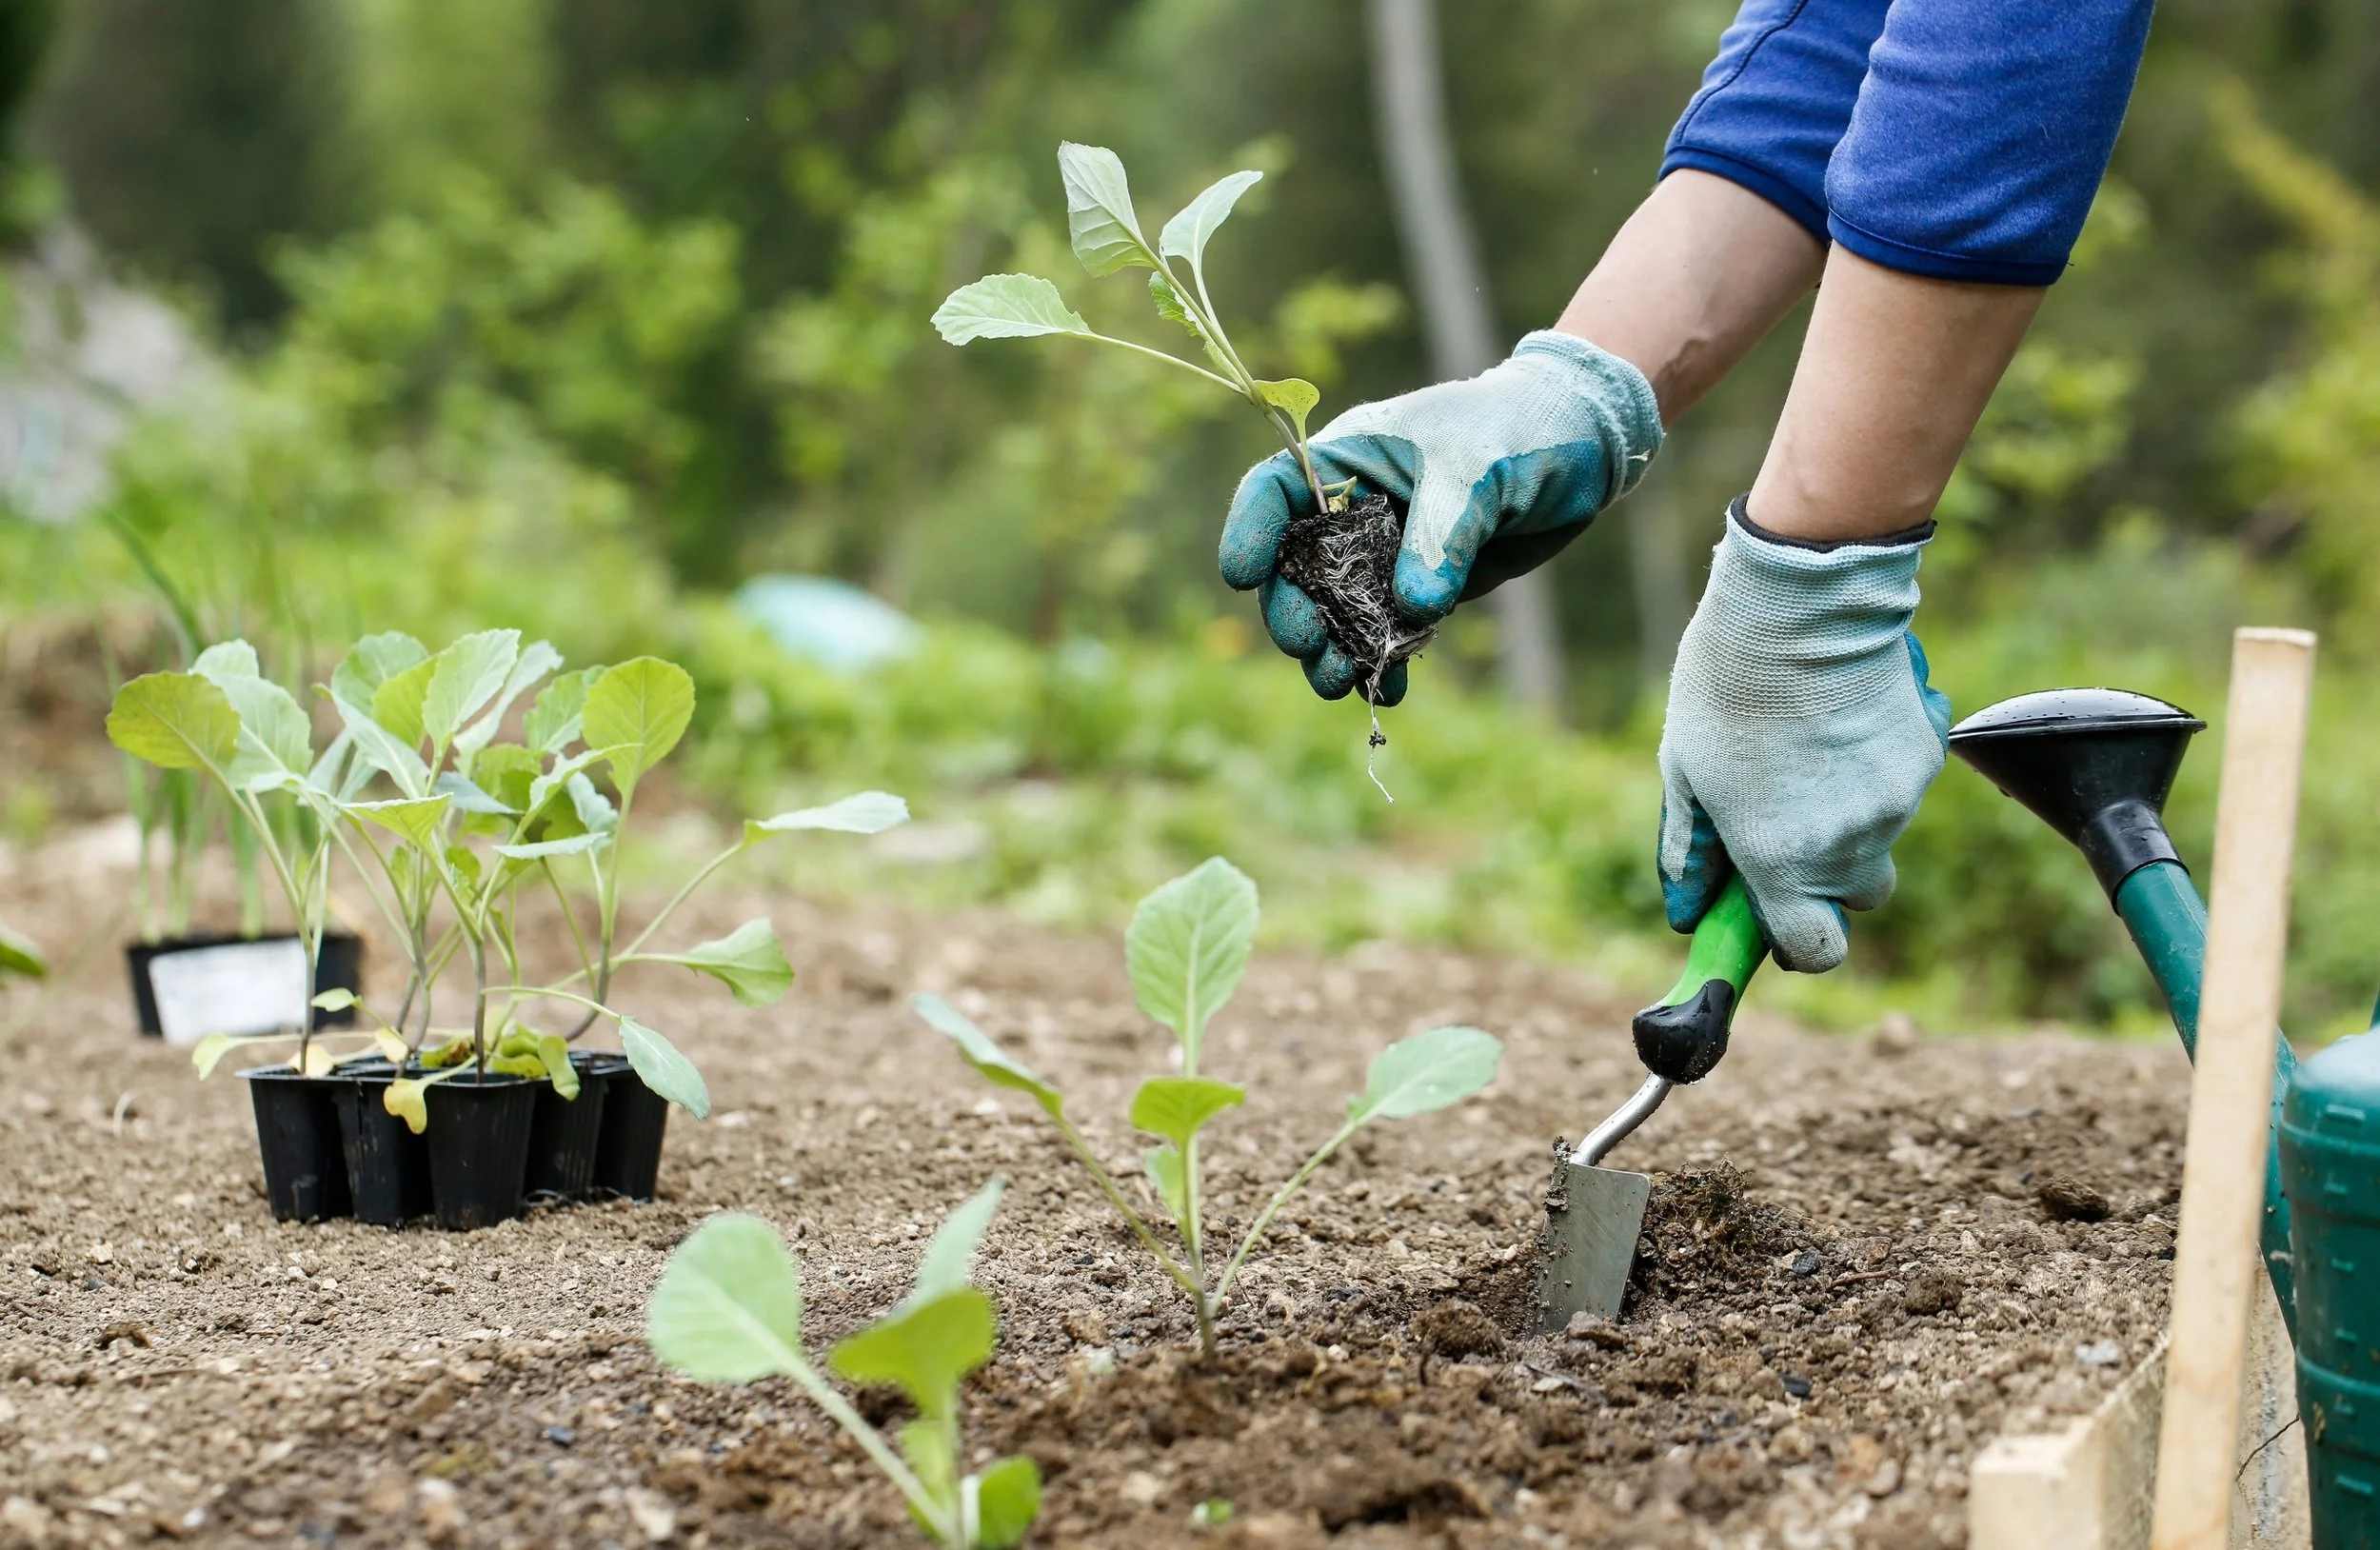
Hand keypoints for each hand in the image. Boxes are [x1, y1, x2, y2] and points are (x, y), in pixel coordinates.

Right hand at [1218, 330, 1662, 700]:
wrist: (1581, 447)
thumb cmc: (1520, 429)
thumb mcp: (1477, 471)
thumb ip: (1440, 537)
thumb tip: (1413, 609)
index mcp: (1349, 458)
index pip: (1273, 491)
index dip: (1248, 532)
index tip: (1240, 578)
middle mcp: (1354, 509)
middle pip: (1293, 569)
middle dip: (1293, 611)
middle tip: (1308, 644)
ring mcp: (1385, 554)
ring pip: (1335, 612)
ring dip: (1332, 650)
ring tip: (1341, 682)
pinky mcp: (1422, 589)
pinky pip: (1387, 634)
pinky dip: (1383, 665)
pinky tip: (1390, 694)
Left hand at [1657, 499, 1951, 971]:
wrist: (1802, 600)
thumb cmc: (1725, 684)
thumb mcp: (1684, 769)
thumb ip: (1691, 850)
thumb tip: (1690, 911)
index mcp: (1781, 859)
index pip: (1816, 951)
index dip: (1798, 940)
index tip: (1778, 913)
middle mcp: (1848, 844)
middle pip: (1855, 897)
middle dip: (1825, 876)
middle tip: (1786, 821)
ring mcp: (1896, 802)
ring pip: (1879, 838)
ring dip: (1847, 816)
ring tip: (1802, 746)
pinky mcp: (1926, 758)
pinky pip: (1901, 788)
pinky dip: (1875, 771)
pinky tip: (1837, 718)